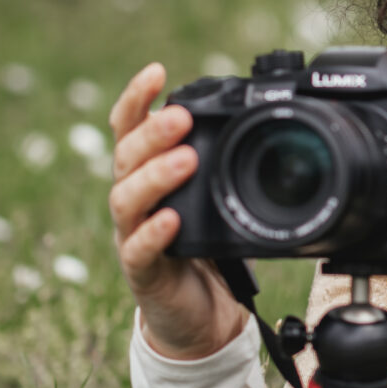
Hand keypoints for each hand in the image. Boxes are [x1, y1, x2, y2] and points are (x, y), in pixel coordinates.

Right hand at [108, 62, 246, 358]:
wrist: (199, 316)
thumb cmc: (206, 251)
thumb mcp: (218, 199)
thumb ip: (225, 164)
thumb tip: (261, 118)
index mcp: (148, 174)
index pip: (130, 129)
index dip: (137, 99)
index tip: (156, 71)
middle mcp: (134, 200)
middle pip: (125, 157)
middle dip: (152, 133)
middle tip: (180, 117)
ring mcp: (132, 235)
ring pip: (126, 199)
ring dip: (155, 175)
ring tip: (185, 159)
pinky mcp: (142, 272)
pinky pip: (138, 249)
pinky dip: (154, 232)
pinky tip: (170, 218)